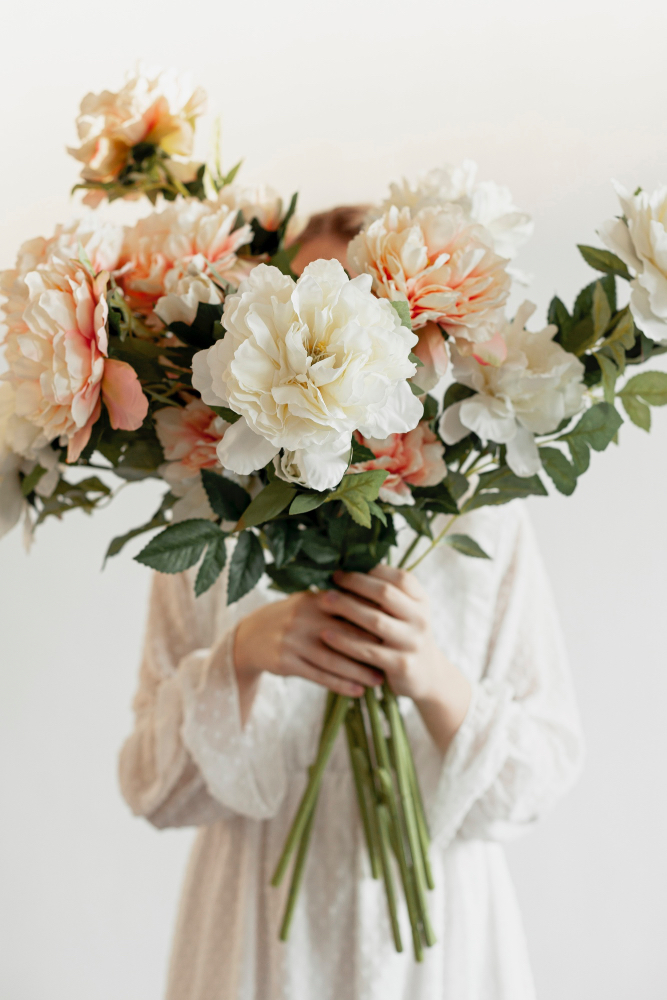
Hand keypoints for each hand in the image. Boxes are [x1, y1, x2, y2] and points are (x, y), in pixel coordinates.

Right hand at [233, 592, 384, 722]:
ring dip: (358, 671)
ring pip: (333, 659)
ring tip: (379, 680)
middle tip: (395, 658)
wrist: (250, 637)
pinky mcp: (285, 660)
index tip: (397, 631)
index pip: (350, 607)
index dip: (374, 620)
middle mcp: (303, 616)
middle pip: (344, 634)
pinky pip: (318, 675)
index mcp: (314, 598)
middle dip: (371, 648)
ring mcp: (292, 639)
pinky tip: (357, 691)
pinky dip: (340, 684)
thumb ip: (339, 603)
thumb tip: (382, 606)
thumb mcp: (310, 603)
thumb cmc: (293, 619)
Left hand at [318, 565, 471, 752]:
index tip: (345, 568)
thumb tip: (349, 567)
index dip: (371, 570)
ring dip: (346, 608)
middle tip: (331, 580)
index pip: (399, 577)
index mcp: (421, 601)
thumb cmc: (404, 636)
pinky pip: (367, 650)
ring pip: (375, 620)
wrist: (426, 675)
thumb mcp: (405, 612)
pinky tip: (326, 634)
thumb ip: (387, 594)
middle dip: (355, 584)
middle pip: (385, 593)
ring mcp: (412, 642)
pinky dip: (344, 641)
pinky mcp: (401, 665)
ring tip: (323, 600)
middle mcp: (420, 619)